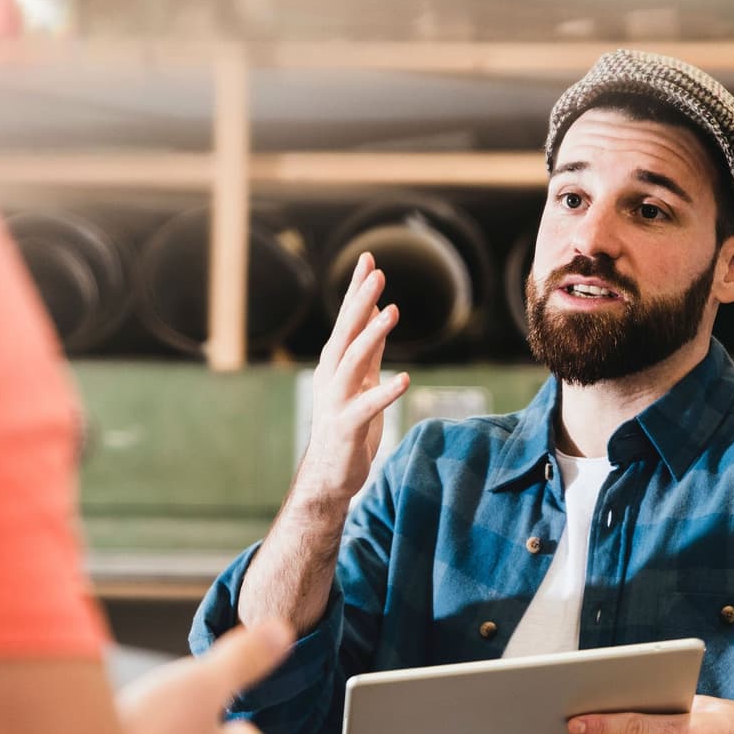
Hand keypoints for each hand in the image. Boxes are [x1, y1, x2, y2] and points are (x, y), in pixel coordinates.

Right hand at [294, 252, 411, 503]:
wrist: (328, 475)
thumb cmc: (347, 426)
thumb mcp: (361, 380)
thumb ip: (368, 348)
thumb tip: (378, 310)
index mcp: (334, 364)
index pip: (346, 320)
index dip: (357, 290)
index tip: (368, 258)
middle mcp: (330, 378)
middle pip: (345, 333)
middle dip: (360, 302)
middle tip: (377, 272)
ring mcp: (336, 402)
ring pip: (352, 362)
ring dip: (372, 336)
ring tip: (391, 312)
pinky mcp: (347, 427)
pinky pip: (367, 407)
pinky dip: (385, 393)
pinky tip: (405, 380)